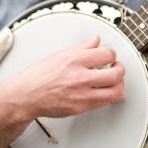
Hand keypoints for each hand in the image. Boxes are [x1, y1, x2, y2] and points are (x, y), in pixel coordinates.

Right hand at [0, 35, 125, 120]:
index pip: (107, 54)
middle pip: (116, 74)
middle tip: (117, 68)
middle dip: (120, 69)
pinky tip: (106, 91)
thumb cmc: (40, 75)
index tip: (109, 56)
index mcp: (75, 60)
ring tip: (115, 81)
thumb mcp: (61, 54)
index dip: (112, 54)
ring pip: (115, 92)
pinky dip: (110, 96)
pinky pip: (104, 103)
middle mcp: (80, 77)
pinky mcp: (81, 107)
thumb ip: (83, 47)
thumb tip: (96, 40)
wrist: (27, 95)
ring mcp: (81, 94)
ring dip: (120, 85)